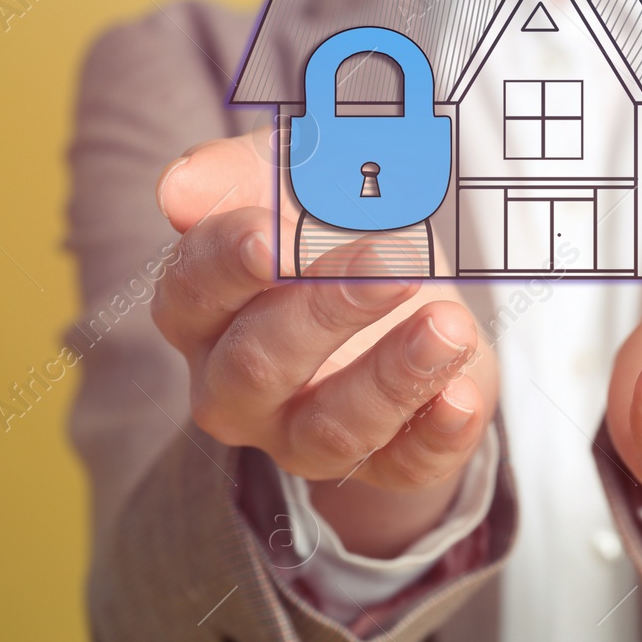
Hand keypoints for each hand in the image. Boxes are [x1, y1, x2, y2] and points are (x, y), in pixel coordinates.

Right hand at [152, 132, 498, 558]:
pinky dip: (437, 435)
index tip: (269, 234)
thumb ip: (239, 173)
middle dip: (327, 309)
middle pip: (260, 364)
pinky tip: (463, 397)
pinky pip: (405, 467)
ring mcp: (305, 437)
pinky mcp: (384, 463)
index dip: (227, 264)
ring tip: (449, 326)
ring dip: (393, 376)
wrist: (406, 295)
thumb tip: (178, 190)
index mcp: (201, 313)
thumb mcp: (293, 178)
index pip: (192, 292)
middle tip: (394, 260)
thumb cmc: (330, 230)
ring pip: (333, 429)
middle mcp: (237, 390)